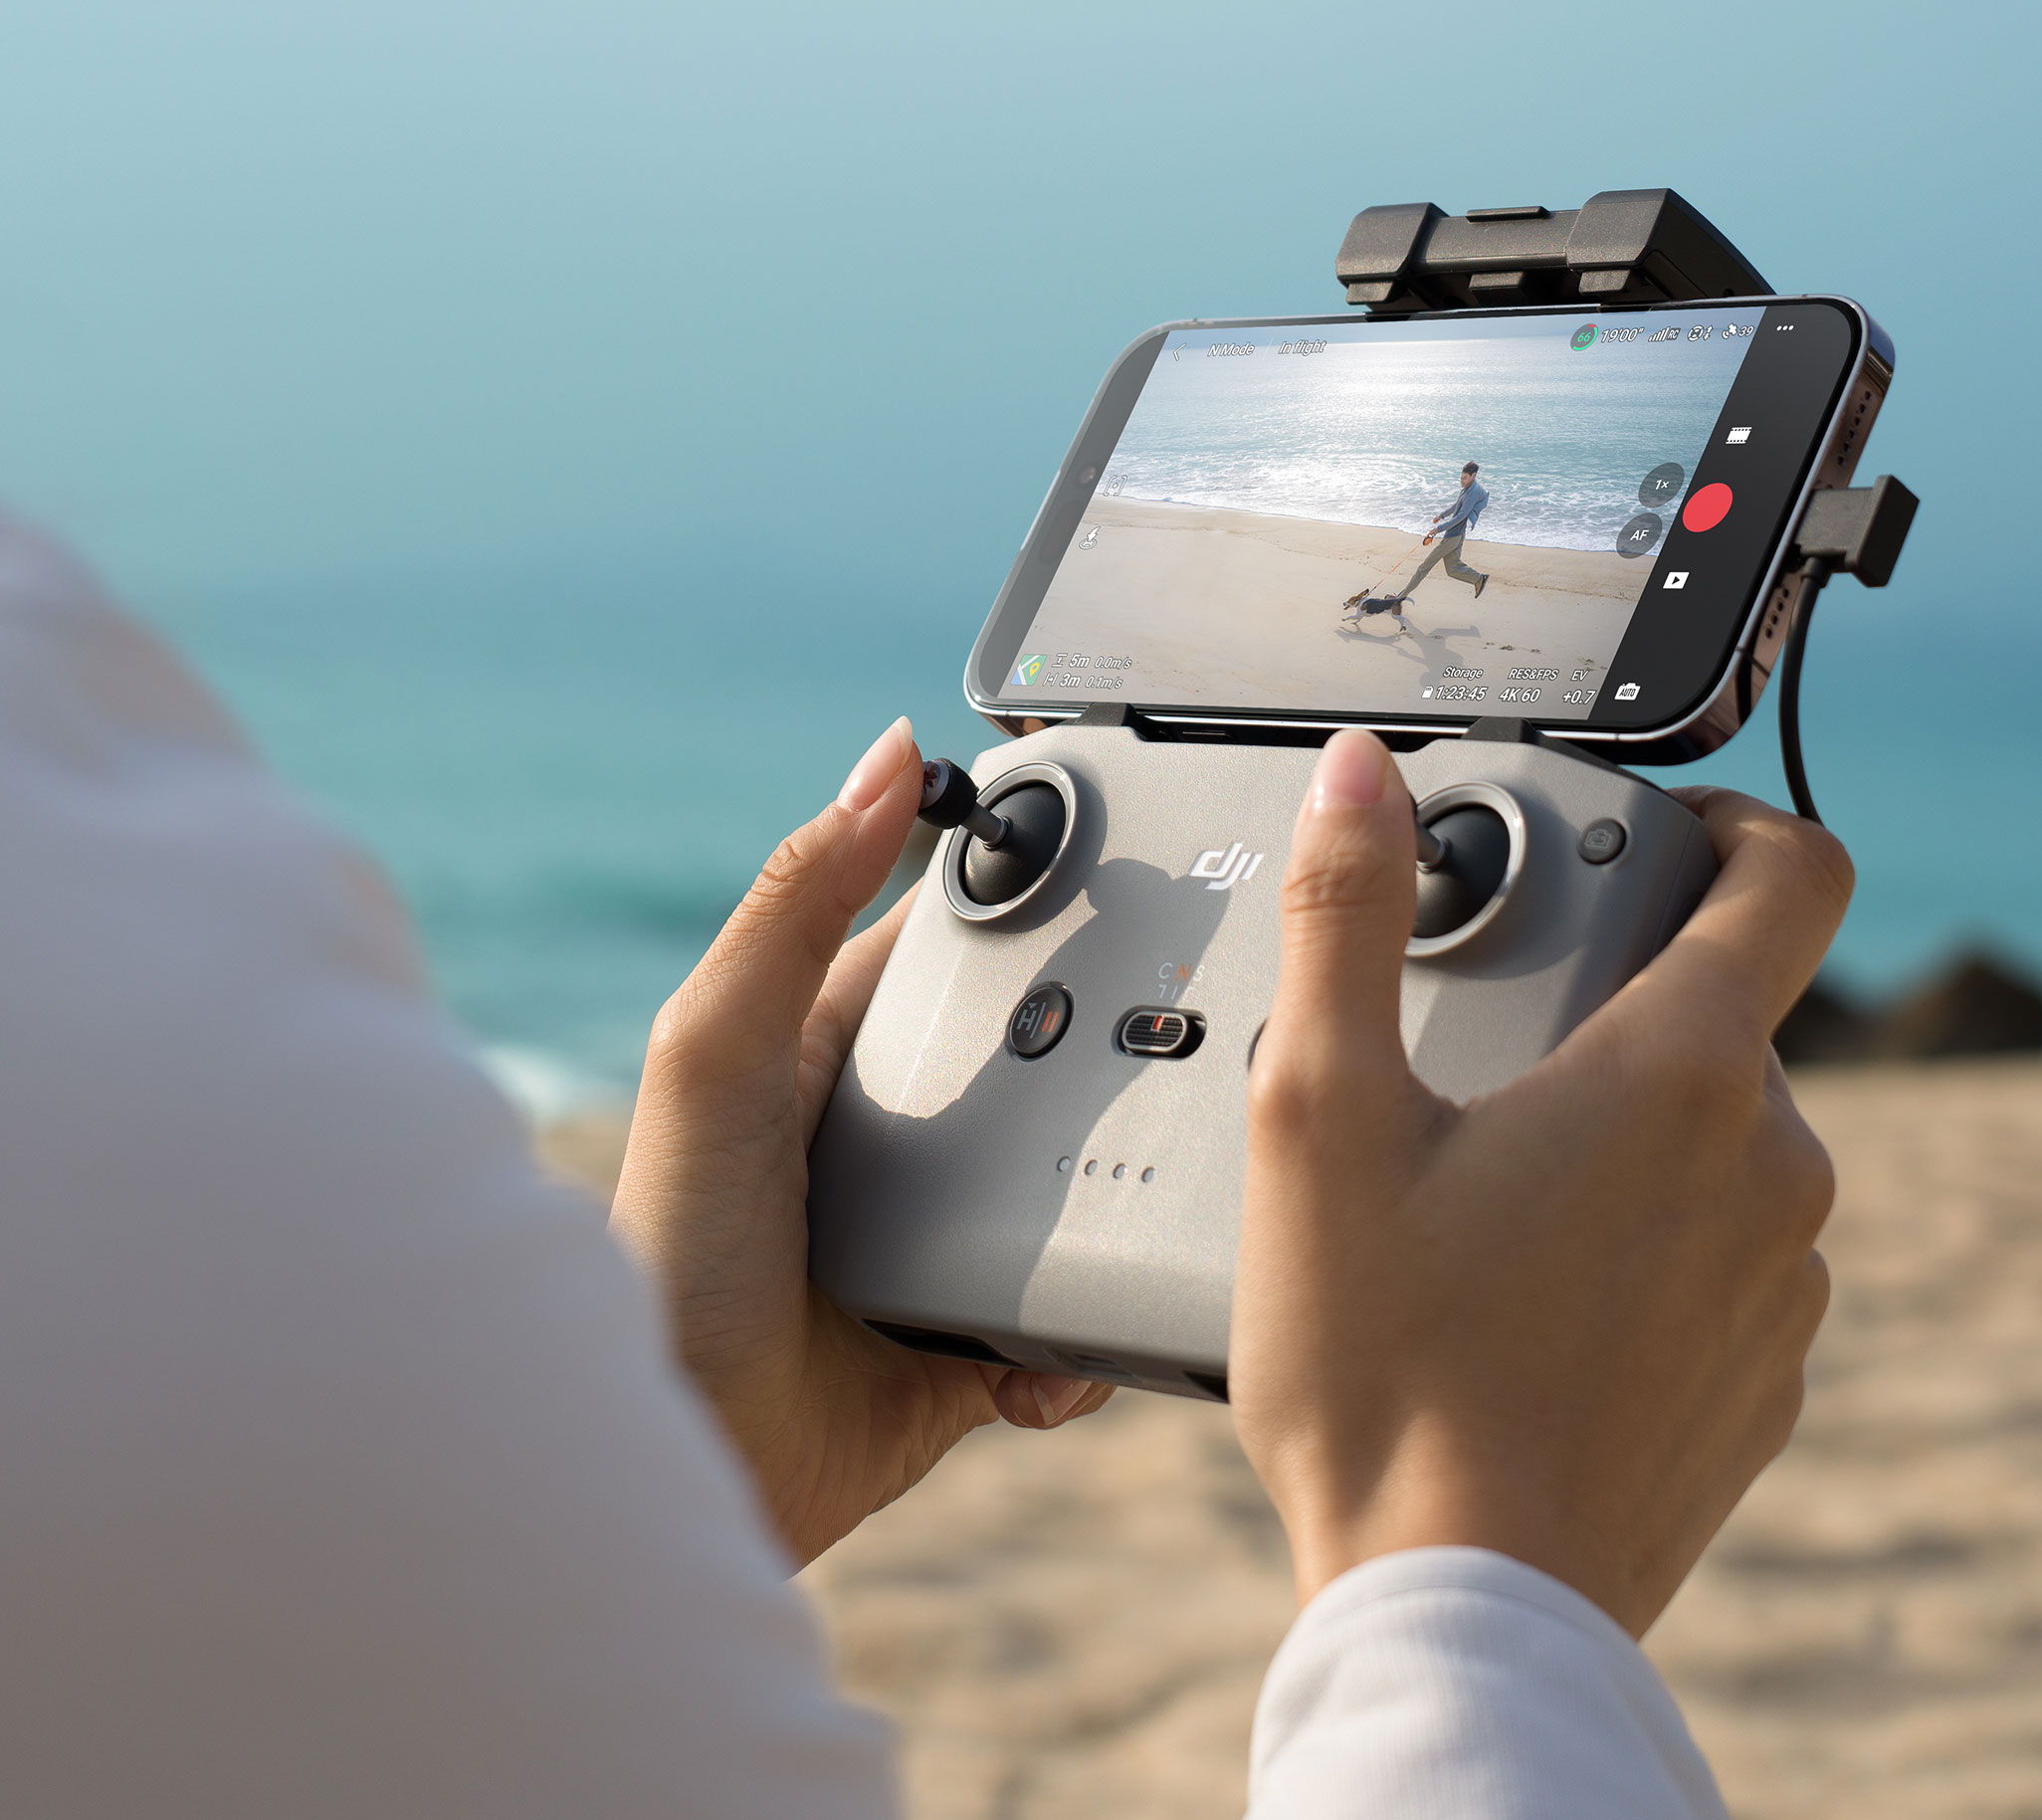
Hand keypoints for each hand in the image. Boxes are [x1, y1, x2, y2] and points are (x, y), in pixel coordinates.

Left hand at [612, 721, 1111, 1563]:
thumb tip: (891, 752)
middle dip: (1120, 1055)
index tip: (1142, 860)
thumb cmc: (669, 1256)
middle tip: (1197, 1045)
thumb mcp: (716, 1054)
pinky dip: (1095, 1333)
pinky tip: (1074, 1341)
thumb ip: (794, 905)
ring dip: (1128, 1196)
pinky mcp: (975, 1346)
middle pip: (1050, 1058)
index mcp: (840, 1046)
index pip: (962, 942)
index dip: (1040, 897)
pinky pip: (1077, 1322)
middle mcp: (900, 1136)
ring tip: (1164, 1199)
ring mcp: (943, 1241)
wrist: (686, 1464)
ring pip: (1085, 1187)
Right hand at [1233, 731, 1847, 1633]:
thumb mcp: (1319, 1121)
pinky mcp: (1771, 1383)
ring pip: (1723, 1150)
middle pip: (1724, 1020)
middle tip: (1483, 1068)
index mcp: (1684, 1069)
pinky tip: (1537, 1314)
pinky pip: (1727, 1270)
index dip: (1736, 822)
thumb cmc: (1389, 1378)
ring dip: (1635, 1149)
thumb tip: (1361, 777)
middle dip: (1619, 1018)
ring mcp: (1786, 1282)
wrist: (1465, 1614)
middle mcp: (1773, 1162)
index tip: (1666, 833)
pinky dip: (1652, 1263)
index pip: (1793, 872)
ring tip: (1492, 1212)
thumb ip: (1345, 920)